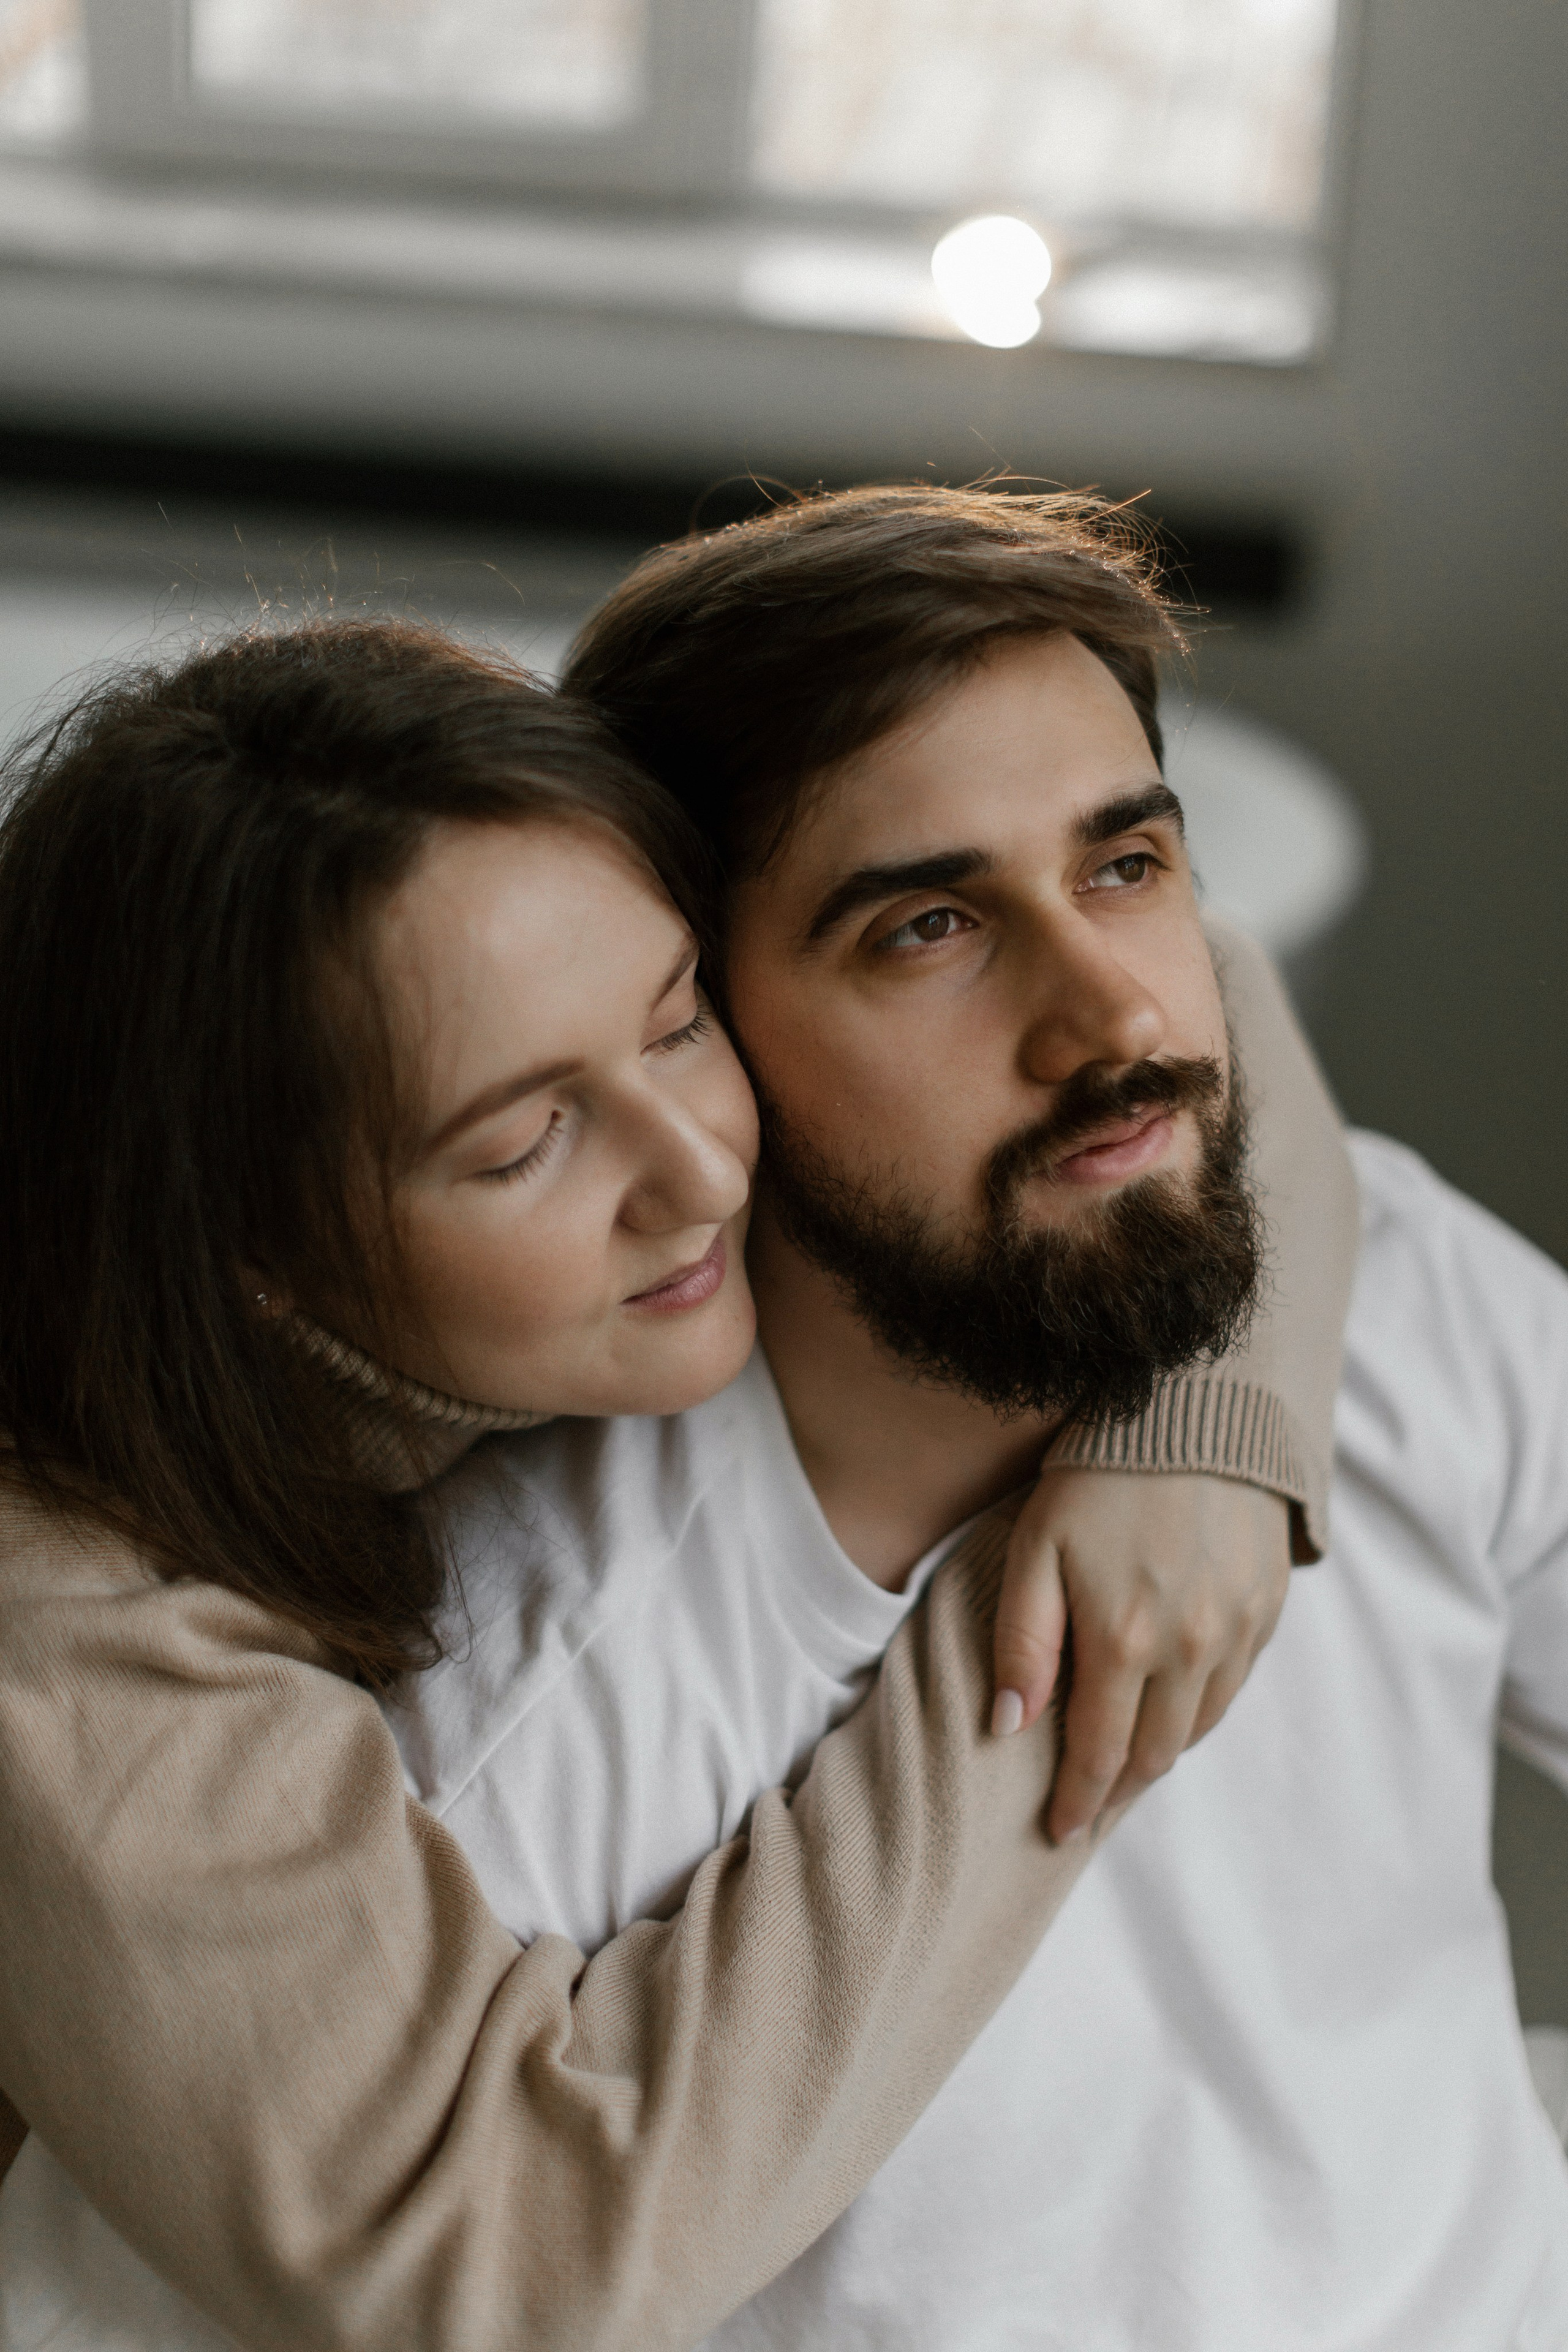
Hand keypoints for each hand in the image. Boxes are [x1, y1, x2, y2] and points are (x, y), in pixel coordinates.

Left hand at [990, 1470, 1292, 1842]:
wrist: (1193, 1406)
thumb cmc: (1096, 1472)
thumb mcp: (1035, 1547)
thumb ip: (1023, 1641)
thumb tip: (1008, 1726)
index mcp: (1125, 1640)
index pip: (1099, 1755)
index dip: (1077, 1801)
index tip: (1058, 1830)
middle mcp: (1191, 1648)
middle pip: (1154, 1754)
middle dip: (1117, 1790)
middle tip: (1088, 1807)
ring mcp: (1237, 1629)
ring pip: (1199, 1726)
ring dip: (1160, 1752)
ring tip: (1126, 1763)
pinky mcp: (1266, 1606)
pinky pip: (1234, 1684)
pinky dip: (1200, 1708)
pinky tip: (1173, 1705)